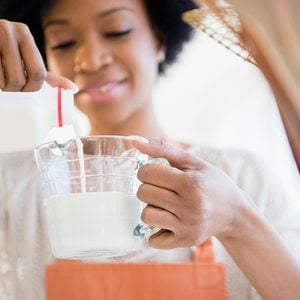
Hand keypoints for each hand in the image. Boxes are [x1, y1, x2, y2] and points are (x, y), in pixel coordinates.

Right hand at [0, 19, 76, 91]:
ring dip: (3, 89)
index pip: (38, 73)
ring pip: (5, 81)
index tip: (26, 92)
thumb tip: (73, 89)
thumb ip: (47, 75)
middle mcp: (7, 30)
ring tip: (1, 82)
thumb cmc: (4, 56)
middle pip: (20, 79)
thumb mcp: (26, 61)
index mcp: (23, 34)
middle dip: (17, 91)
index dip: (33, 89)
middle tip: (10, 89)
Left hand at [133, 139, 250, 248]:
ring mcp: (188, 226)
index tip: (156, 173)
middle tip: (162, 188)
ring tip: (165, 204)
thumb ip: (163, 149)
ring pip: (146, 215)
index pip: (147, 173)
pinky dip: (157, 229)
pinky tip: (169, 221)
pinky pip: (153, 240)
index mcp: (191, 182)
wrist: (235, 212)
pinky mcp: (186, 241)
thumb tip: (133, 141)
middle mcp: (190, 206)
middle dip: (148, 187)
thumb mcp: (193, 162)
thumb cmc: (212, 182)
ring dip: (151, 208)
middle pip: (143, 193)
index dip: (147, 171)